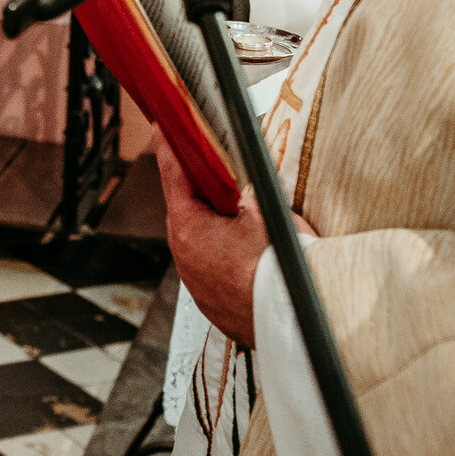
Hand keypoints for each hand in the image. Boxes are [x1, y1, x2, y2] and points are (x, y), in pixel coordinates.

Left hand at [155, 136, 316, 348]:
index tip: (163, 129)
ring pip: (200, 240)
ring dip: (216, 226)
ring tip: (245, 218)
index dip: (170, 147)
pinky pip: (212, 268)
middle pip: (186, 208)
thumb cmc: (278, 270)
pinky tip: (249, 254)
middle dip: (202, 190)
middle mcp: (183, 256)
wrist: (291, 326)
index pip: (172, 173)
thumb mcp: (266, 212)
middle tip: (218, 172)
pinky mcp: (211, 302)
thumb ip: (246, 190)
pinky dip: (225, 255)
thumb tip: (242, 183)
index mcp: (187, 227)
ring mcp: (195, 282)